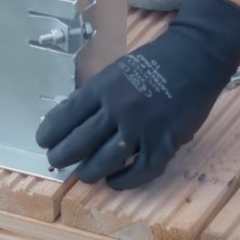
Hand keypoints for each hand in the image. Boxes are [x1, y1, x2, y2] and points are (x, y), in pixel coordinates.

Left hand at [35, 0, 239, 189]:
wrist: (196, 57)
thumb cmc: (154, 63)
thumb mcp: (117, 71)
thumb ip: (97, 96)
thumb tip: (73, 122)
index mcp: (103, 88)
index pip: (66, 116)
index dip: (50, 133)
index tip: (44, 142)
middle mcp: (119, 108)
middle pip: (79, 143)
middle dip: (62, 157)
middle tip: (57, 162)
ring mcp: (142, 127)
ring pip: (105, 162)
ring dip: (90, 172)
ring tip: (85, 174)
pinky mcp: (165, 142)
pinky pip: (140, 171)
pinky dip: (124, 181)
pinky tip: (115, 181)